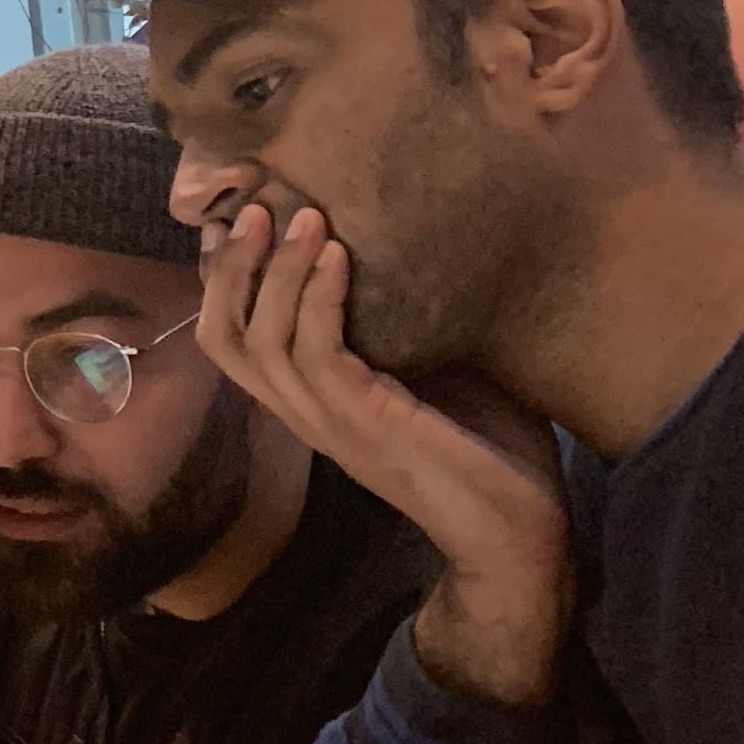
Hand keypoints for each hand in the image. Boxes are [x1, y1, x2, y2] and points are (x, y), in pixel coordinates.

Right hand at [201, 201, 568, 706]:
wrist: (520, 536)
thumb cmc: (490, 458)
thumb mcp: (440, 376)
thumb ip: (412, 328)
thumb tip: (423, 253)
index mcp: (311, 405)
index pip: (233, 341)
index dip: (223, 280)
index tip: (242, 218)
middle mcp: (304, 415)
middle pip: (224, 337)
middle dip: (229, 267)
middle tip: (254, 206)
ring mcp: (328, 424)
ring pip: (262, 340)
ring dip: (275, 270)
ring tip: (300, 216)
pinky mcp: (362, 424)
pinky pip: (316, 353)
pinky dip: (319, 297)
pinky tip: (339, 256)